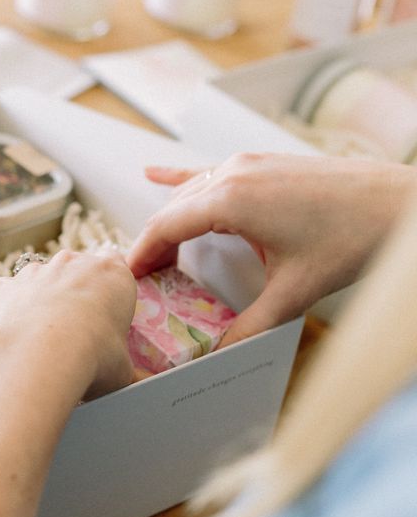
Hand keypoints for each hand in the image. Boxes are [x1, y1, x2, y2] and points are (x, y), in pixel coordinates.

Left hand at [0, 249, 136, 401]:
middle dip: (74, 295)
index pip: (117, 267)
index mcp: (112, 275)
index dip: (110, 292)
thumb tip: (132, 385)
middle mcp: (71, 263)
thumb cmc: (92, 357)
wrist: (40, 356)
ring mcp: (33, 273)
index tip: (108, 315)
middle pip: (75, 270)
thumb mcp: (122, 370)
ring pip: (36, 278)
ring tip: (38, 340)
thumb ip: (124, 369)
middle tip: (76, 334)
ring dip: (37, 300)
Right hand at [127, 152, 416, 346]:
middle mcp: (232, 173)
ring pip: (190, 192)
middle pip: (172, 209)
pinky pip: (208, 172)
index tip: (127, 280)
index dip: (141, 255)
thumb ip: (249, 325)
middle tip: (140, 280)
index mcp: (230, 199)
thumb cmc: (351, 238)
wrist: (397, 203)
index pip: (165, 225)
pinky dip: (180, 178)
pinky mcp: (263, 164)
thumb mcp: (294, 291)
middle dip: (152, 244)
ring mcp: (248, 164)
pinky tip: (155, 174)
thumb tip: (218, 353)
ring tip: (157, 254)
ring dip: (170, 220)